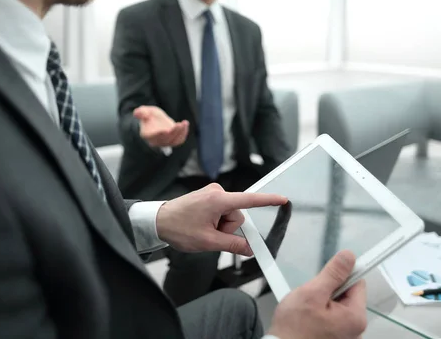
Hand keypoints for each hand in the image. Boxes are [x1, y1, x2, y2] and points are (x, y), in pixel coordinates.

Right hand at [134, 106, 188, 147]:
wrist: (154, 120)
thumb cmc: (148, 115)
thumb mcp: (143, 111)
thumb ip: (140, 112)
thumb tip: (137, 113)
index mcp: (147, 135)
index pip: (153, 137)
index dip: (159, 135)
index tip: (166, 131)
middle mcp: (155, 141)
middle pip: (165, 140)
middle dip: (173, 132)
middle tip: (179, 124)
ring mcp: (165, 142)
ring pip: (173, 141)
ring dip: (180, 133)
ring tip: (184, 123)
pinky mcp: (172, 140)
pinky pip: (179, 140)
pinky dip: (183, 134)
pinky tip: (185, 124)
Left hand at [156, 184, 287, 255]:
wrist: (156, 221)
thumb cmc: (178, 228)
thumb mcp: (207, 241)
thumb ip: (232, 244)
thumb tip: (249, 249)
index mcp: (218, 200)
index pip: (249, 200)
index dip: (268, 201)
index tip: (283, 199)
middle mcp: (217, 192)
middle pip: (237, 215)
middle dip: (228, 228)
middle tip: (209, 234)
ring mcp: (212, 193)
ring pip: (229, 215)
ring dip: (220, 226)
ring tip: (202, 229)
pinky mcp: (208, 196)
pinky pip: (221, 211)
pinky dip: (216, 221)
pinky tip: (202, 225)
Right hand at [268, 250, 367, 338]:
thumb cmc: (294, 328)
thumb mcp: (312, 293)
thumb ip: (333, 274)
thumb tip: (348, 257)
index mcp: (355, 317)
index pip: (358, 282)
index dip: (341, 275)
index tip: (327, 276)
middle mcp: (356, 329)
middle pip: (348, 295)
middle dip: (330, 290)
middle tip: (312, 297)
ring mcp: (347, 336)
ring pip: (339, 305)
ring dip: (325, 302)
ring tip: (309, 309)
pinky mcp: (337, 338)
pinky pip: (334, 317)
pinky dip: (323, 313)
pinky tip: (310, 318)